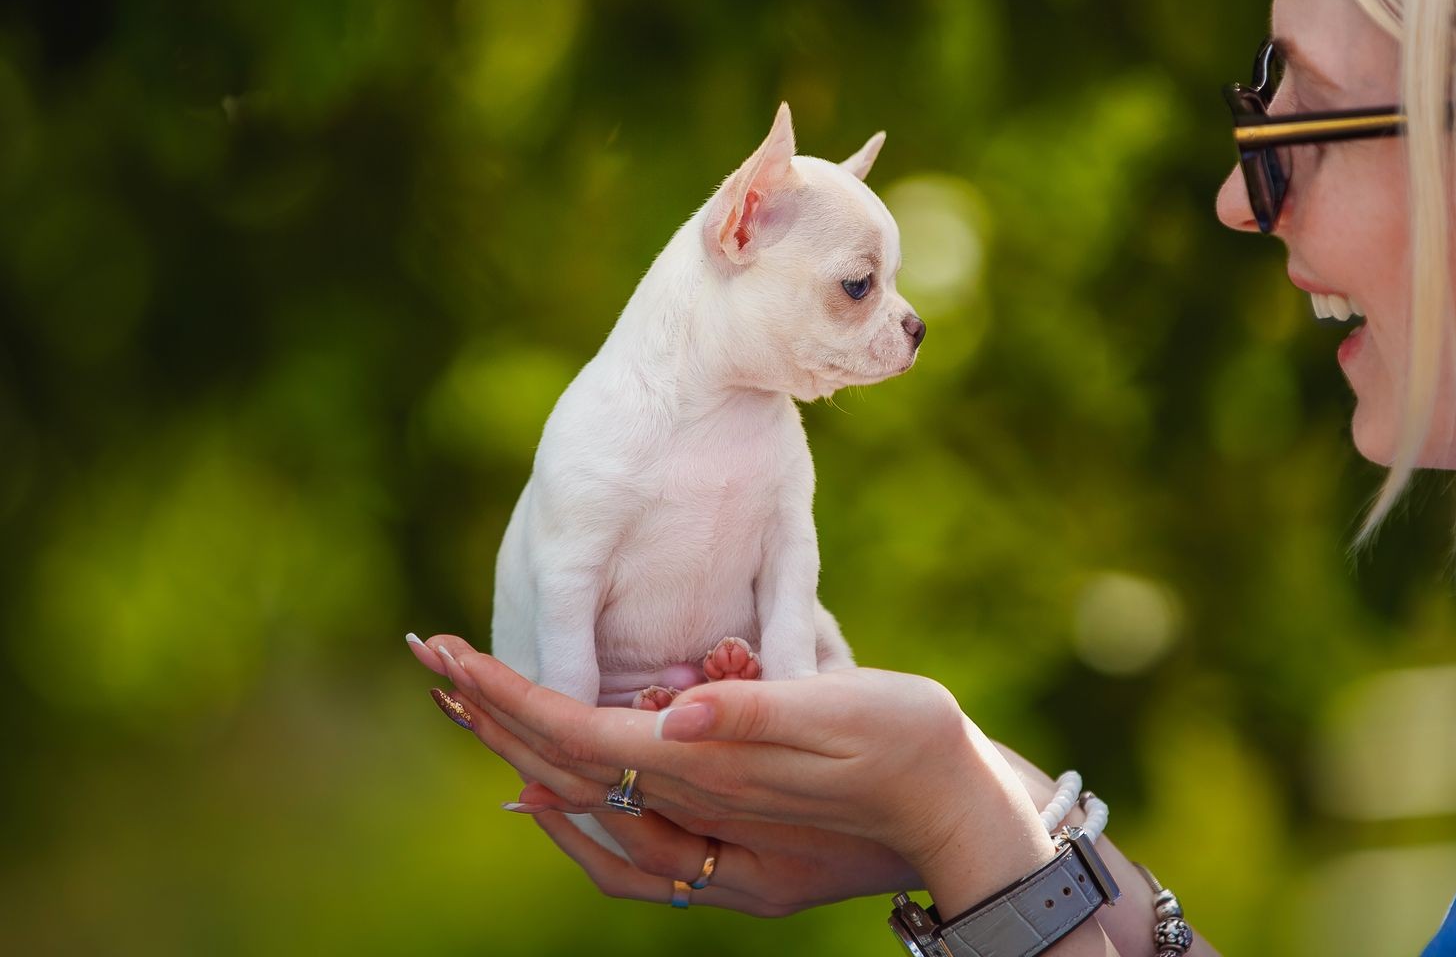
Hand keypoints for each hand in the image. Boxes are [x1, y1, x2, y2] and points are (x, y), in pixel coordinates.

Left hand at [410, 633, 1039, 912]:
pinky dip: (575, 821)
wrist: (964, 815)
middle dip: (492, 716)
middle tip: (431, 662)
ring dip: (521, 761)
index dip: (506, 694)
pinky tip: (560, 800)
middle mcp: (699, 820)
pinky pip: (625, 852)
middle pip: (564, 775)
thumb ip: (758, 711)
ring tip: (475, 717)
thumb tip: (673, 712)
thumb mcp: (845, 710)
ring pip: (585, 817)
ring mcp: (714, 852)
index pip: (578, 736)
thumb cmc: (913, 744)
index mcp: (713, 772)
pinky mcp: (736, 861)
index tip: (446, 653)